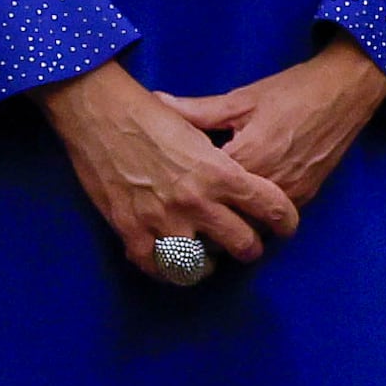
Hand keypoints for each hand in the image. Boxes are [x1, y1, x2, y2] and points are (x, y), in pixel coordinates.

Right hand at [40, 57, 300, 282]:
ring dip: (208, 264)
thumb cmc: (151, 115)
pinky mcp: (130, 230)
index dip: (285, 221)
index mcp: (220, 172)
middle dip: (250, 249)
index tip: (285, 227)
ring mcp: (162, 219)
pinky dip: (166, 270)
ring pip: (200, 263)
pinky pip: (155, 266)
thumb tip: (246, 170)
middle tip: (247, 246)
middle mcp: (196, 201)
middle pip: (241, 244)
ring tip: (209, 259)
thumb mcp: (201, 129)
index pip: (270, 206)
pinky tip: (172, 263)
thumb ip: (223, 157)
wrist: (99, 115)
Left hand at [151, 38, 385, 217]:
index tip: (166, 201)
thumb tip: (154, 102)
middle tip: (185, 218)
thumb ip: (196, 111)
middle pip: (227, 221)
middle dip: (205, 224)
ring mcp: (291, 194)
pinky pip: (274, 221)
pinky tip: (243, 211)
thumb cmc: (290, 91)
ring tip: (212, 219)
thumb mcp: (240, 100)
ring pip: (252, 228)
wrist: (344, 91)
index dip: (183, 200)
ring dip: (233, 226)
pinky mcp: (307, 196)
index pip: (203, 195)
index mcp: (244, 160)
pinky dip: (257, 220)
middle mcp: (268, 184)